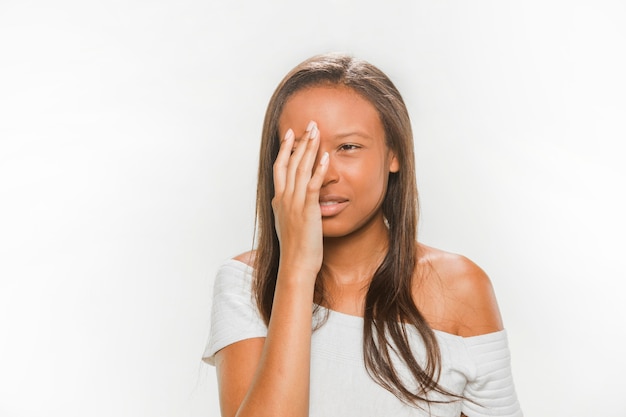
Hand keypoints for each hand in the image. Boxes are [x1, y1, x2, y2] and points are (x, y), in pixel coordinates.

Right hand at [272, 121, 329, 280]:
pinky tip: (326, 156)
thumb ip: (290, 210)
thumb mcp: (289, 225)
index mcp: (278, 201)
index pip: (279, 167)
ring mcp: (294, 203)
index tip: (290, 133)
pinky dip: (319, 170)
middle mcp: (284, 198)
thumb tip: (293, 204)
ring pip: (300, 169)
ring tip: (317, 131)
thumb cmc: (295, 250)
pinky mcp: (307, 210)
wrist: (295, 266)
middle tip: (308, 124)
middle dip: (299, 141)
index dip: (285, 148)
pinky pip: (312, 185)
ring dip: (309, 148)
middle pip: (290, 162)